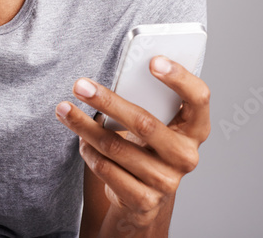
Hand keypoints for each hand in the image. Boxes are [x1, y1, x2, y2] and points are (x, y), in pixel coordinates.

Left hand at [54, 56, 210, 229]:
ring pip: (115, 147)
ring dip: (83, 126)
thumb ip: (146, 102)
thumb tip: (113, 78)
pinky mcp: (144, 200)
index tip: (152, 60)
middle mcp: (186, 156)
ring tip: (64, 109)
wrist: (144, 197)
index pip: (198, 98)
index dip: (180, 78)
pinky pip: (106, 169)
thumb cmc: (146, 146)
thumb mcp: (155, 124)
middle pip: (144, 123)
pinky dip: (88, 151)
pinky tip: (81, 139)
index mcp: (195, 129)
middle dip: (107, 101)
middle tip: (80, 85)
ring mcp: (167, 181)